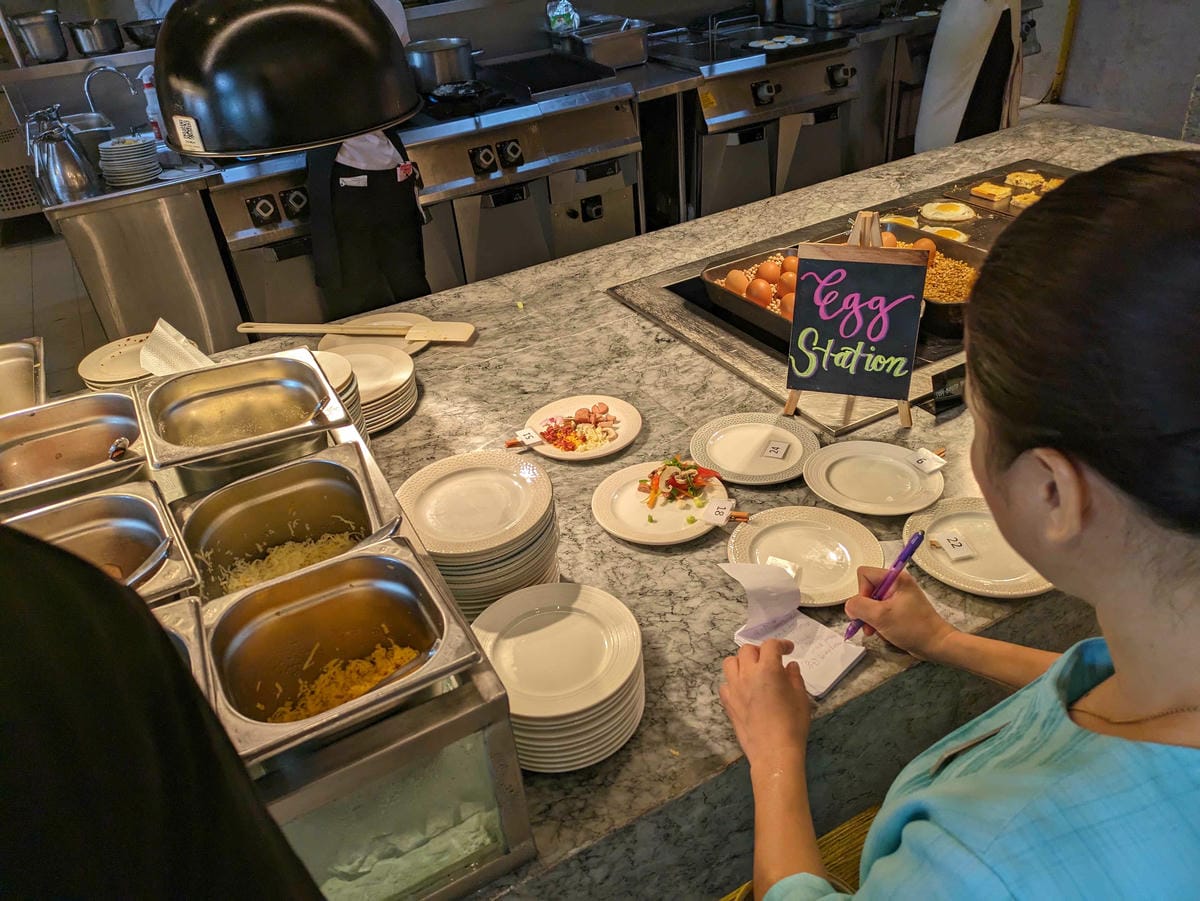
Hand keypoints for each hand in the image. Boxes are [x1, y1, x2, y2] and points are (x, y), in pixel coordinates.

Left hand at [720, 640, 811, 770]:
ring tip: (753, 672)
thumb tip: (789, 666)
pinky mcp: (727, 702)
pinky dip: (734, 682)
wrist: (774, 752)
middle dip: (760, 652)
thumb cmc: (792, 725)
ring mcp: (734, 688)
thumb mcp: (801, 698)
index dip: (781, 644)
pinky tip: (745, 690)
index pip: (770, 645)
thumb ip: (794, 677)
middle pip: (747, 650)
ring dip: (742, 663)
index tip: (789, 649)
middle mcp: (747, 674)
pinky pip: (725, 683)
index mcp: (768, 670)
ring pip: (730, 662)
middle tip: (771, 661)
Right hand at [845, 567, 956, 659]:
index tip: (868, 609)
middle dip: (865, 609)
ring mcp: (899, 597)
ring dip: (871, 619)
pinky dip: (879, 623)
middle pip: (867, 589)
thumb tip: (849, 606)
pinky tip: (884, 632)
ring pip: (872, 603)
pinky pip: (881, 612)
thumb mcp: (881, 616)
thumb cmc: (912, 628)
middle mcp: (897, 584)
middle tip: (869, 625)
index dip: (861, 592)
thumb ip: (859, 607)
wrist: (936, 645)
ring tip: (876, 631)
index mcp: (895, 578)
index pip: (864, 574)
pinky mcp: (900, 609)